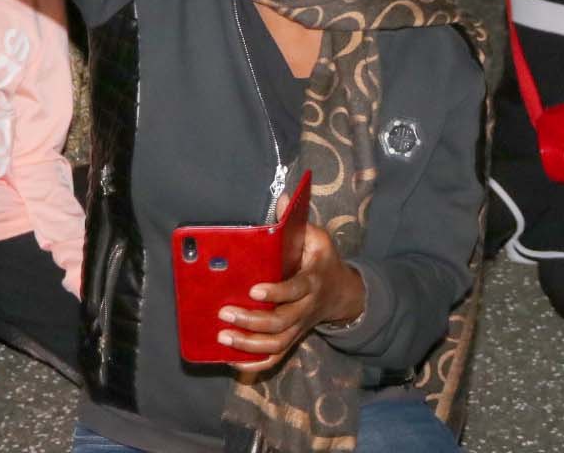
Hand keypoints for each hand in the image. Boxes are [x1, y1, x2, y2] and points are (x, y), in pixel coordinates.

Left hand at [217, 220, 364, 372]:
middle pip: (281, 322)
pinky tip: (231, 360)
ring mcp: (298, 327)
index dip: (276, 292)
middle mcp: (305, 308)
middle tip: (225, 313)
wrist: (342, 294)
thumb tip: (282, 199)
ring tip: (222, 336)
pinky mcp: (292, 339)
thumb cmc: (322, 262)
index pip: (295, 290)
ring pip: (276, 344)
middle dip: (252, 320)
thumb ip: (297, 221)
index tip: (254, 290)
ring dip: (248, 345)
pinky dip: (254, 364)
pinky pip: (275, 357)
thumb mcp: (317, 238)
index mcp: (312, 281)